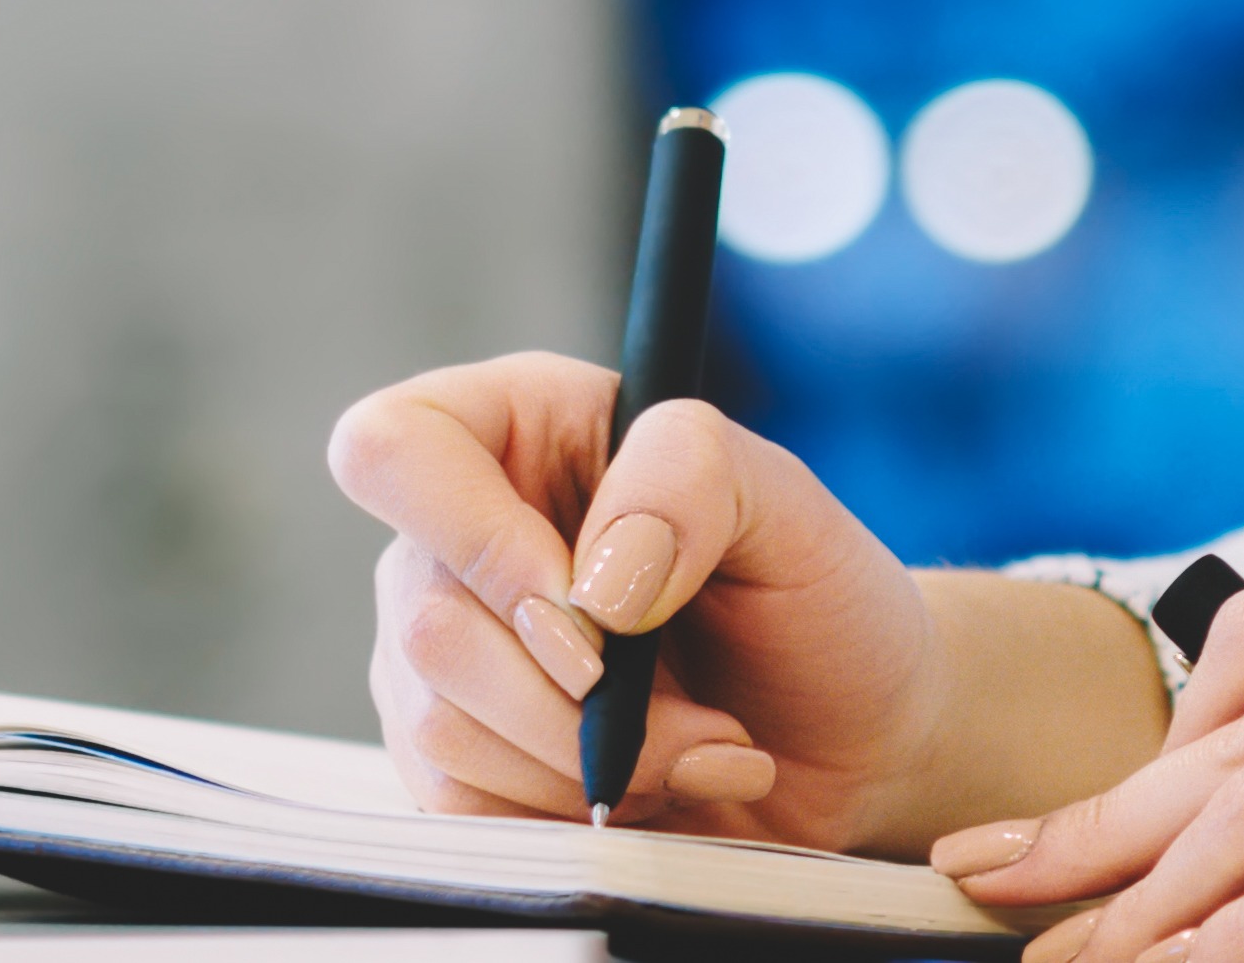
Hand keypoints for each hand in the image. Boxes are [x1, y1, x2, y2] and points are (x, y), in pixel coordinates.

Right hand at [326, 353, 957, 842]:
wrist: (853, 738)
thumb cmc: (818, 599)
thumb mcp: (786, 500)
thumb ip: (689, 477)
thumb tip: (590, 584)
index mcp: (516, 427)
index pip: (390, 449)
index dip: (477, 540)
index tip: (593, 610)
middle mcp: (455, 535)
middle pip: (425, 622)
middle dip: (577, 699)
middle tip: (697, 711)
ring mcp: (442, 652)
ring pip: (442, 729)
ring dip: (594, 764)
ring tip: (694, 747)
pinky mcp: (456, 759)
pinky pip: (461, 810)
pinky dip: (573, 816)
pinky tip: (653, 788)